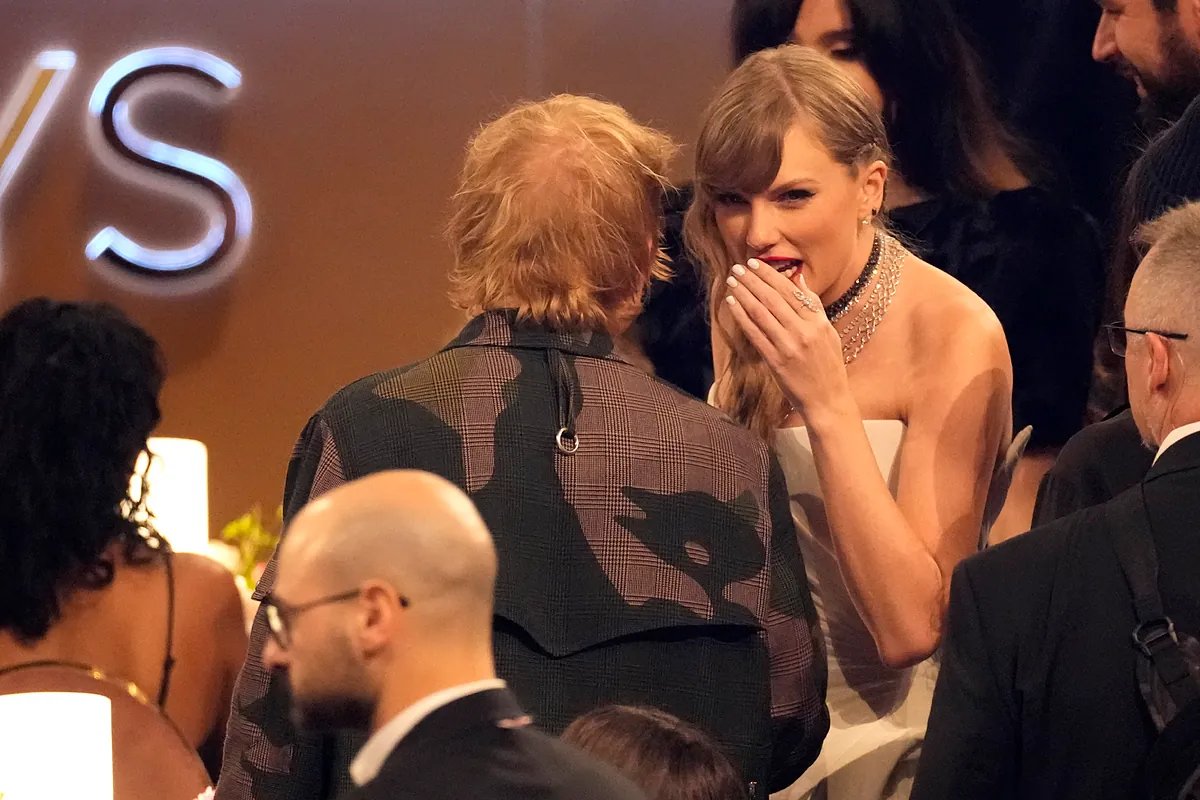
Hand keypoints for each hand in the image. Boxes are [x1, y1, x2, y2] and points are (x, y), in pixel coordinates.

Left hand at [723, 258, 849, 415]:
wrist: (828, 400)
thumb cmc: (829, 366)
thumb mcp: (828, 332)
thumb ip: (813, 306)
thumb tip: (799, 278)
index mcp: (818, 322)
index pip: (790, 291)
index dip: (770, 275)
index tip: (756, 263)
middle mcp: (804, 331)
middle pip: (773, 298)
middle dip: (753, 280)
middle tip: (738, 266)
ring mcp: (788, 346)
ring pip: (761, 313)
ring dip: (744, 294)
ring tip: (732, 281)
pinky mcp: (775, 361)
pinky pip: (755, 333)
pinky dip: (741, 316)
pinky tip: (732, 304)